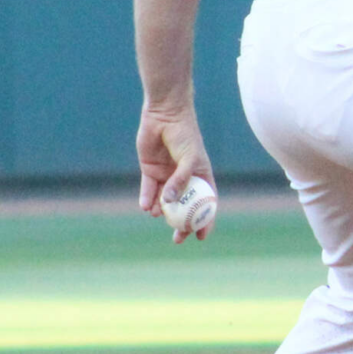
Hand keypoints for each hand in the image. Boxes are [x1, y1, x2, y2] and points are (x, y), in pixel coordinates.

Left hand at [136, 103, 214, 242]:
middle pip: (185, 207)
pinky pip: (149, 190)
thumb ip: (180, 180)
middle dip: (181, 224)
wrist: (165, 115)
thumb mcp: (189, 158)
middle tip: (177, 238)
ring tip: (159, 213)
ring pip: (165, 201)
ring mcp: (167, 175)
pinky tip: (146, 206)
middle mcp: (184, 179)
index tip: (201, 237)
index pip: (206, 204)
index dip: (205, 221)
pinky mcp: (150, 170)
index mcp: (200, 176)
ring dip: (162, 211)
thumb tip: (170, 202)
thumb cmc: (185, 135)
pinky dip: (148, 199)